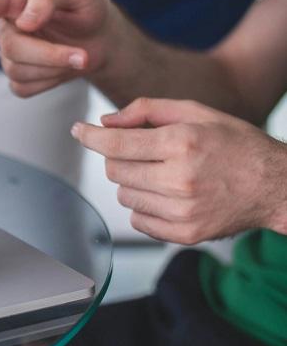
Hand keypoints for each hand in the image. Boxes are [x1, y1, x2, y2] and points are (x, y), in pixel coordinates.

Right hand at [0, 0, 121, 96]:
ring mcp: (9, 55)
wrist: (100, 38)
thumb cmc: (85, 7)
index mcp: (12, 0)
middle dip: (49, 55)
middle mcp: (4, 27)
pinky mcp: (18, 79)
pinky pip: (25, 89)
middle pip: (11, 49)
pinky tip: (61, 69)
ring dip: (54, 68)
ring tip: (78, 55)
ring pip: (18, 71)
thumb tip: (25, 20)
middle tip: (82, 55)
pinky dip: (50, 82)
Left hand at [71, 98, 286, 243]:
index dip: (90, 137)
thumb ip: (146, 110)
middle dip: (119, 157)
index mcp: (182, 144)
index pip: (116, 144)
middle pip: (115, 170)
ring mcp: (182, 211)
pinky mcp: (185, 234)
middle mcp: (180, 179)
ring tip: (162, 173)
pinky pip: (138, 220)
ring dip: (132, 182)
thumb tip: (105, 122)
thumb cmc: (235, 144)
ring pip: (123, 195)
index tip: (78, 131)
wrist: (275, 185)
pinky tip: (166, 194)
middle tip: (142, 151)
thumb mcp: (195, 112)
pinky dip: (144, 207)